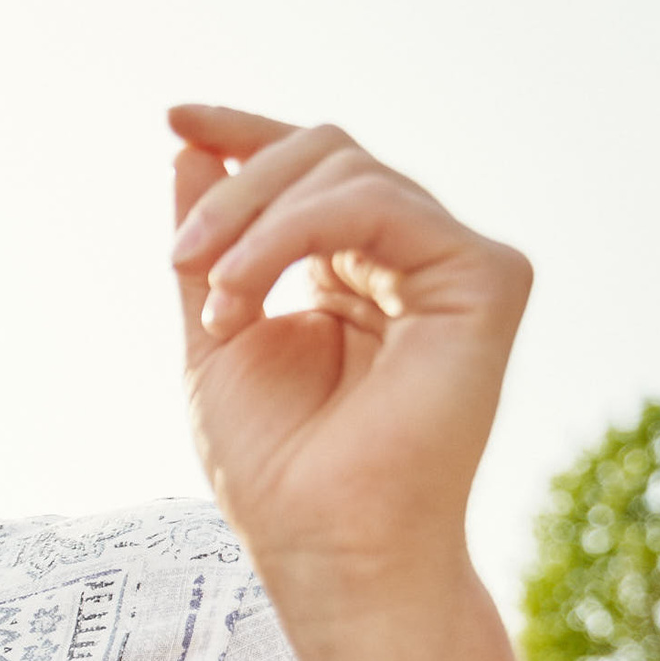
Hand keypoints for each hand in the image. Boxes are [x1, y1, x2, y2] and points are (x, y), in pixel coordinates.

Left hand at [167, 104, 531, 617]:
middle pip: (327, 153)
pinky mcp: (485, 279)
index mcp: (355, 272)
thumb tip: (188, 147)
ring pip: (346, 170)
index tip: (174, 115)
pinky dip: (292, 232)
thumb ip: (209, 246)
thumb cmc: (276, 470)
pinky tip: (245, 295)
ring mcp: (453, 268)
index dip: (244, 134)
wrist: (323, 546)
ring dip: (253, 224)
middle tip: (181, 259)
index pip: (310, 171)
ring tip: (217, 307)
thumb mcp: (215, 334)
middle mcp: (410, 261)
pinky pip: (377, 203)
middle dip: (237, 190)